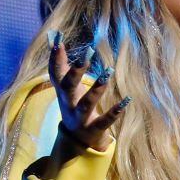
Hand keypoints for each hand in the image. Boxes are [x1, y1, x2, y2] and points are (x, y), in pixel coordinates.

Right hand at [47, 30, 130, 151]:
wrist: (76, 142)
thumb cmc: (73, 105)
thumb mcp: (64, 86)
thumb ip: (60, 63)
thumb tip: (53, 37)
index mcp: (62, 91)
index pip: (55, 72)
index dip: (55, 56)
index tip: (59, 38)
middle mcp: (68, 104)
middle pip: (68, 86)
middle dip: (76, 70)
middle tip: (88, 52)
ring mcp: (80, 118)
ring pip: (87, 104)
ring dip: (97, 88)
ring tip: (109, 71)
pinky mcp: (94, 130)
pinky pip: (105, 121)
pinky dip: (115, 111)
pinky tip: (127, 100)